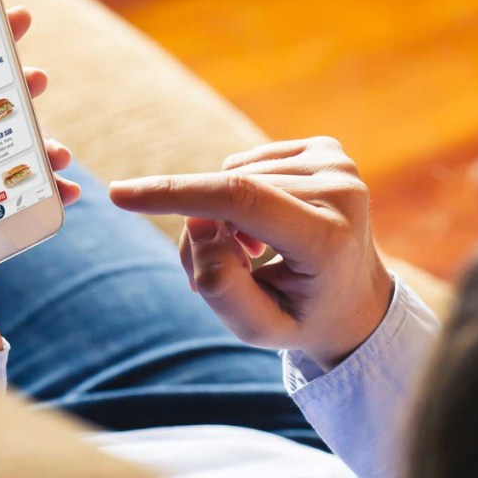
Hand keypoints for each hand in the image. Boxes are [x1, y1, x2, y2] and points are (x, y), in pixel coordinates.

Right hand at [110, 137, 392, 369]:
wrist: (356, 300)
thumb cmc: (302, 318)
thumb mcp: (259, 328)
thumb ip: (220, 286)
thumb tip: (197, 223)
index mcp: (330, 239)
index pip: (240, 200)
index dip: (176, 194)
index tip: (121, 195)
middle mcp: (342, 191)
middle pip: (230, 194)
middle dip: (203, 229)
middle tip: (220, 271)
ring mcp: (339, 164)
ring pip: (235, 176)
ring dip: (225, 215)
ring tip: (254, 254)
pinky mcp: (329, 149)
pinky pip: (250, 164)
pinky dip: (243, 195)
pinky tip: (269, 226)